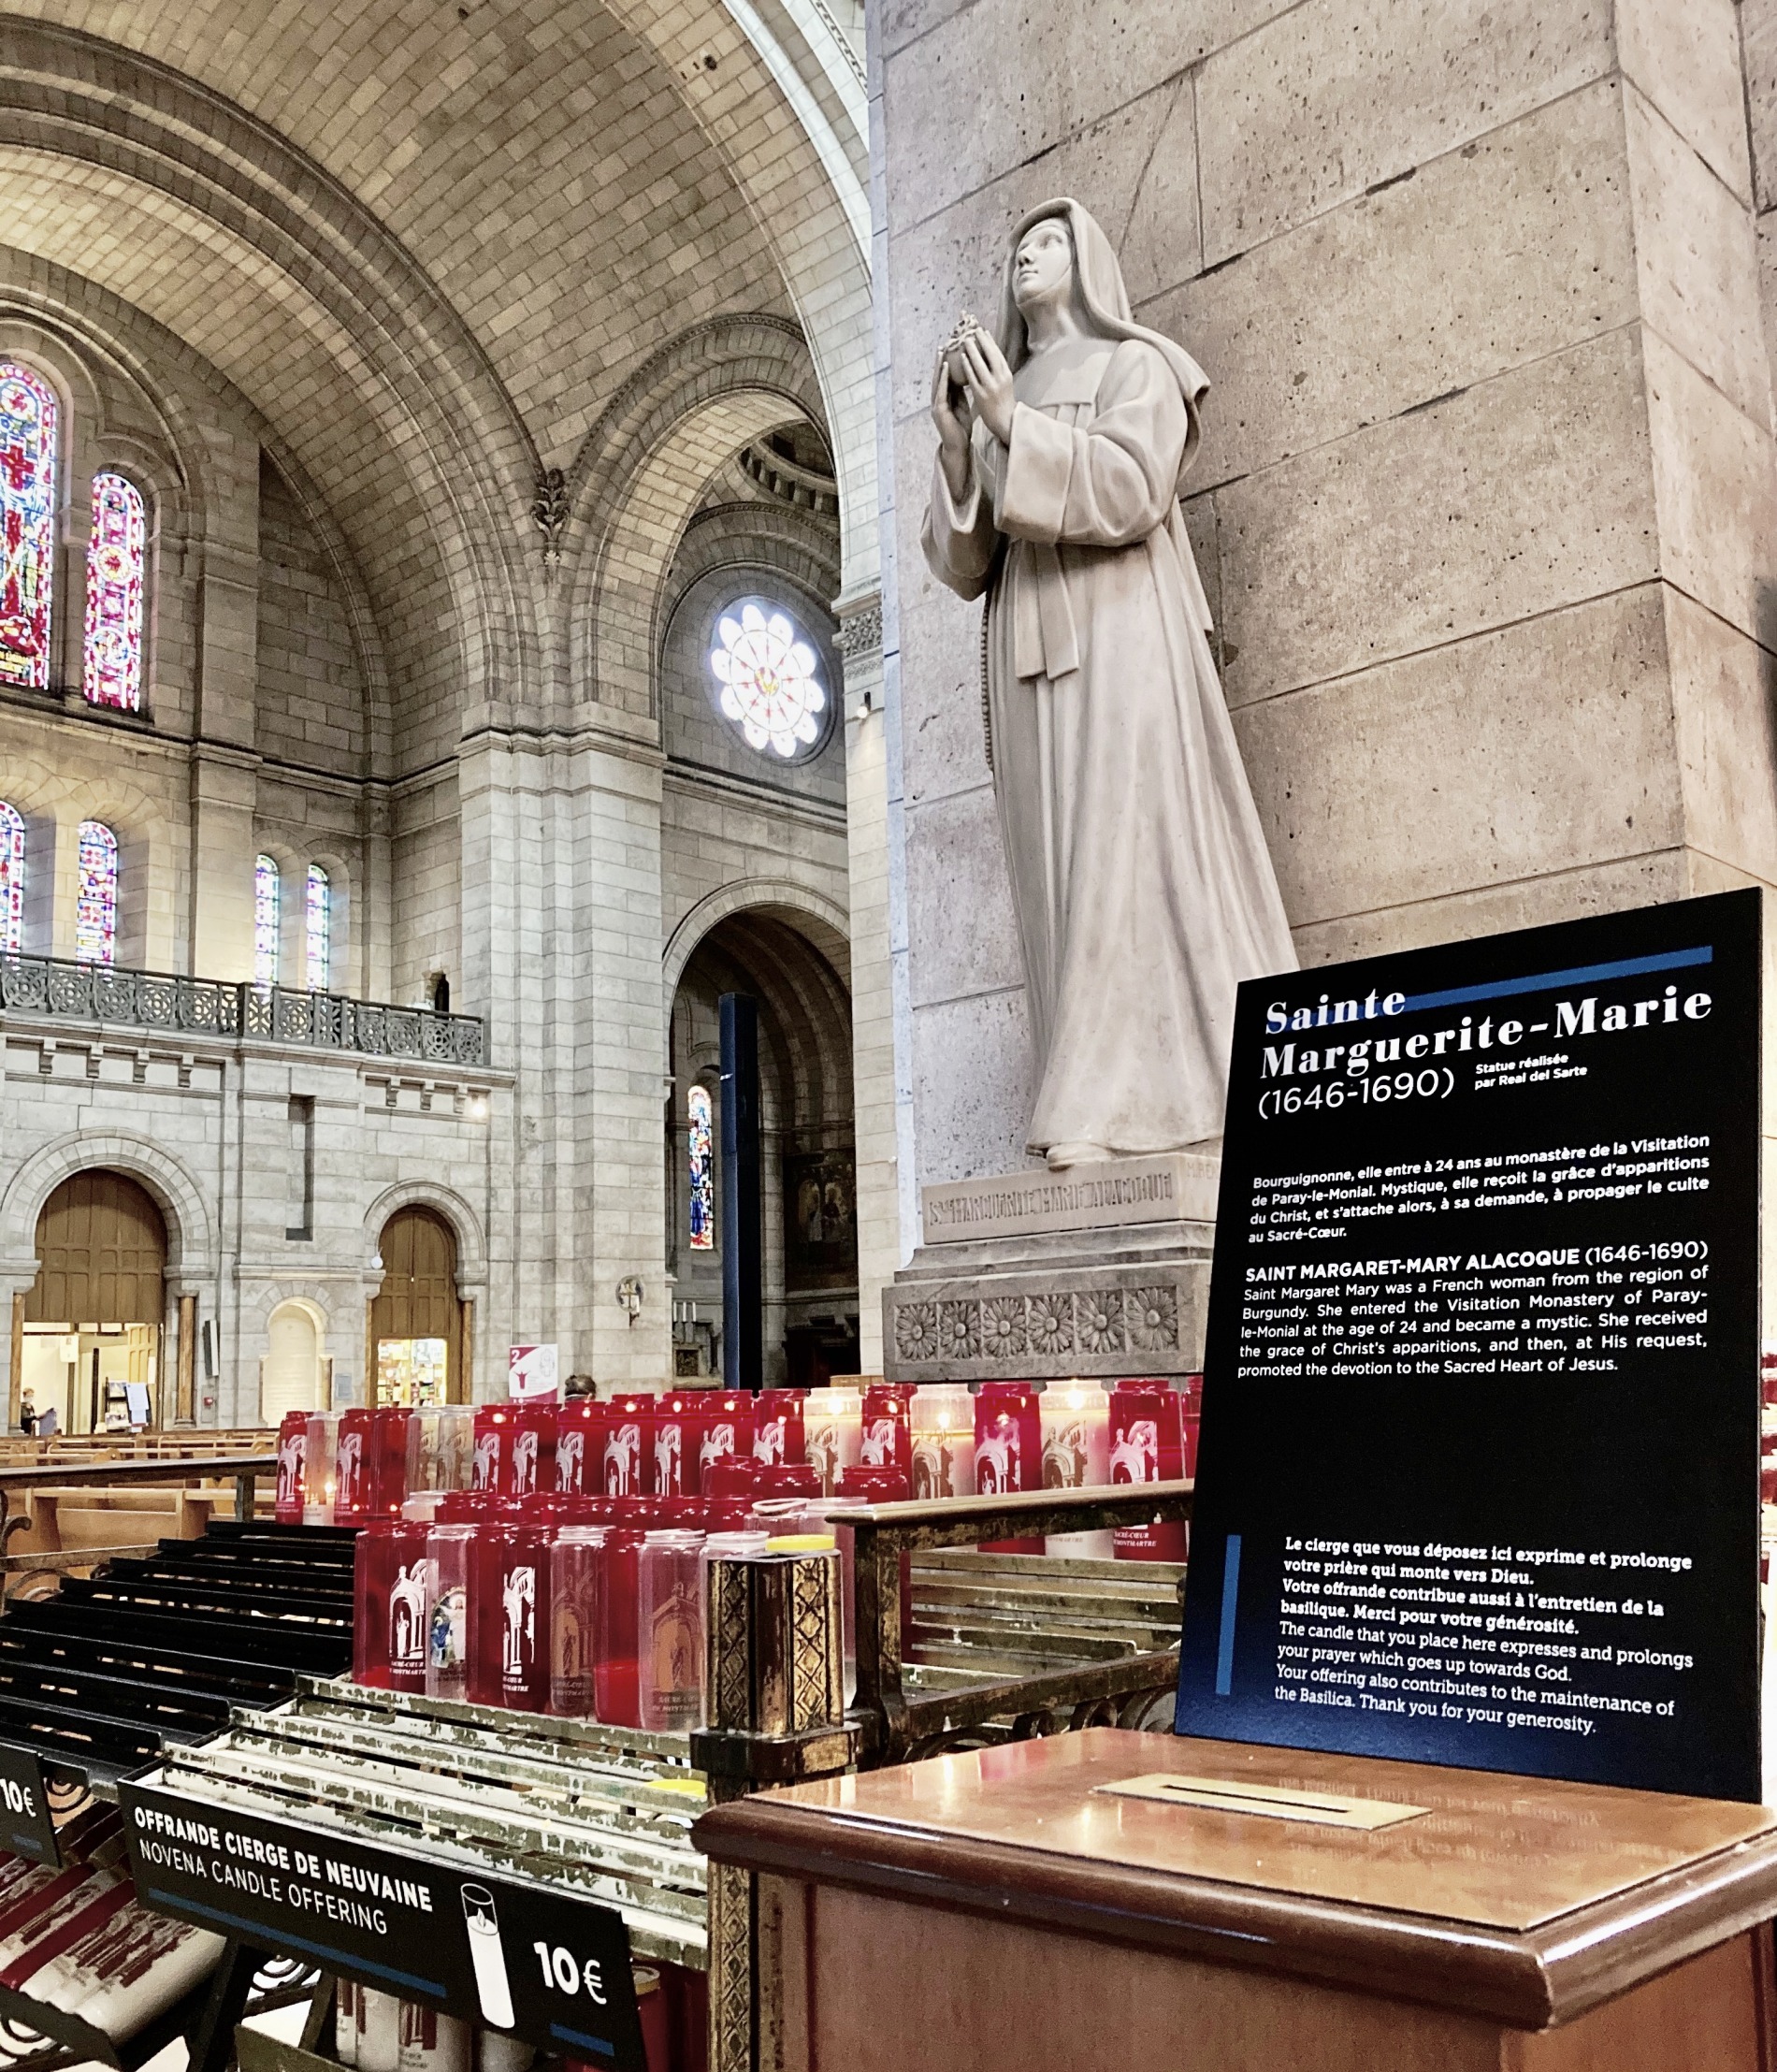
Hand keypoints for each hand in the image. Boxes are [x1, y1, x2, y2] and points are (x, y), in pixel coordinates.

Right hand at [931, 345, 972, 502]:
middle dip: (940, 360)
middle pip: (939, 376)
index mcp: (944, 398)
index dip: (947, 362)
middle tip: (943, 343)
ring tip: (942, 351)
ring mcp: (936, 405)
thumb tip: (966, 378)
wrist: (958, 447)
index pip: (945, 377)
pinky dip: (943, 378)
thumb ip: (960, 393)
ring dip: (939, 365)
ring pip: (937, 381)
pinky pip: (941, 391)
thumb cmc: (961, 428)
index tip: (951, 348)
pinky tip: (946, 367)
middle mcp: (938, 399)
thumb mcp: (962, 405)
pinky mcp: (939, 411)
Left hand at [960, 329, 1014, 443]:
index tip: (983, 330)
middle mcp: (1000, 378)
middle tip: (974, 329)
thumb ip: (997, 371)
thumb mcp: (1004, 383)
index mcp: (1006, 374)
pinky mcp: (982, 395)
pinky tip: (962, 358)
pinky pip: (973, 377)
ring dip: (973, 350)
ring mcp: (991, 387)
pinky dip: (968, 366)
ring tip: (966, 339)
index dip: (990, 341)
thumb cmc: (1003, 402)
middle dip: (982, 341)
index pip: (998, 353)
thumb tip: (991, 356)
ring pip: (981, 364)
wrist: (1005, 422)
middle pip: (991, 355)